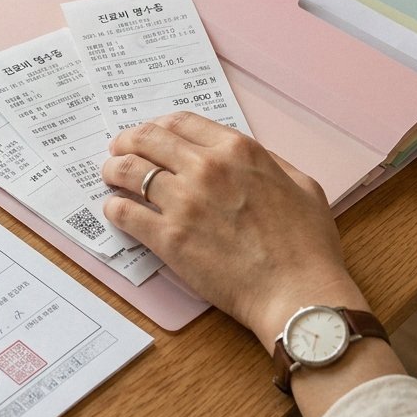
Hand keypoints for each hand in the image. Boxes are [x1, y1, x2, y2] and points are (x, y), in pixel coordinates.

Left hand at [100, 112, 360, 348]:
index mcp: (237, 150)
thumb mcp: (301, 185)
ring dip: (113, 170)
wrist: (299, 293)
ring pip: (128, 171)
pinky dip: (114, 208)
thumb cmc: (307, 246)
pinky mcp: (168, 237)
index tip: (148, 135)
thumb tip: (241, 157)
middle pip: (147, 140)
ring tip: (109, 176)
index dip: (157, 126)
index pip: (179, 122)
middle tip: (117, 150)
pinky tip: (114, 210)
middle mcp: (206, 168)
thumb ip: (268, 163)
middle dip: (126, 142)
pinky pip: (125, 212)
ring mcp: (183, 202)